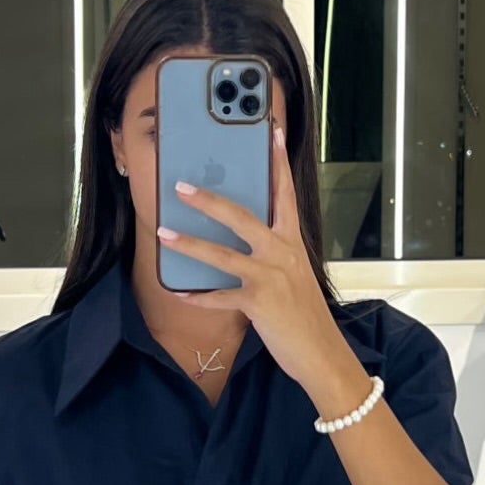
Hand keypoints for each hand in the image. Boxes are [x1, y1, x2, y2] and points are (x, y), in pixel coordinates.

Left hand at [157, 123, 372, 414]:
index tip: (270, 131)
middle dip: (209, 200)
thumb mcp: (294, 274)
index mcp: (292, 242)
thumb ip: (272, 252)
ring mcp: (271, 278)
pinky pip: (218, 298)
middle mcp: (282, 254)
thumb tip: (243, 235)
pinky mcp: (259, 304)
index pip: (285, 193)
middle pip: (242, 217)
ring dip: (188, 243)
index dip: (277, 161)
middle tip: (181, 185)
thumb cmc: (305, 314)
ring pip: (222, 255)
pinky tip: (176, 292)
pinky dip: (195, 296)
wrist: (322, 353)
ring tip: (161, 232)